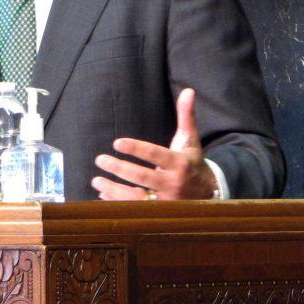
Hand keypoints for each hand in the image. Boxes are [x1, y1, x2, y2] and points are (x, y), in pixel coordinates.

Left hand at [91, 88, 217, 199]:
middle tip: (100, 159)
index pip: (156, 155)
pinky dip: (117, 203)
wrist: (207, 192)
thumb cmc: (192, 161)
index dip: (136, 149)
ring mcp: (165, 201)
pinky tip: (102, 195)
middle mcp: (172, 183)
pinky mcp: (158, 213)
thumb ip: (186, 115)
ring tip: (96, 179)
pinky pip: (135, 210)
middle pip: (142, 177)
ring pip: (136, 198)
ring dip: (114, 190)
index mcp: (179, 163)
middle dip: (120, 169)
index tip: (116, 143)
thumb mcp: (190, 139)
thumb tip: (188, 90)